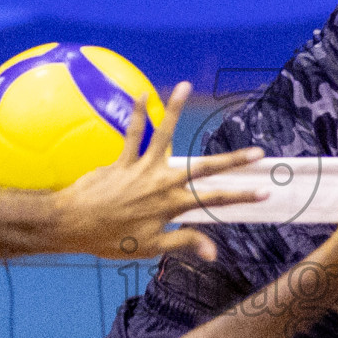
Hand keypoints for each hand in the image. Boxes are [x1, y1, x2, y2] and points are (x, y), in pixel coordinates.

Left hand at [52, 82, 266, 259]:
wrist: (73, 224)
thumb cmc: (111, 240)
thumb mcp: (150, 248)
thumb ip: (183, 242)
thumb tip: (214, 251)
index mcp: (172, 206)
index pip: (215, 200)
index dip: (242, 196)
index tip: (264, 191)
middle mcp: (162, 183)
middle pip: (203, 169)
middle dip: (232, 160)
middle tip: (256, 152)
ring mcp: (143, 168)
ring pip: (165, 135)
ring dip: (176, 109)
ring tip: (186, 86)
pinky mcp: (123, 160)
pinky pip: (132, 133)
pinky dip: (138, 114)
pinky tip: (142, 95)